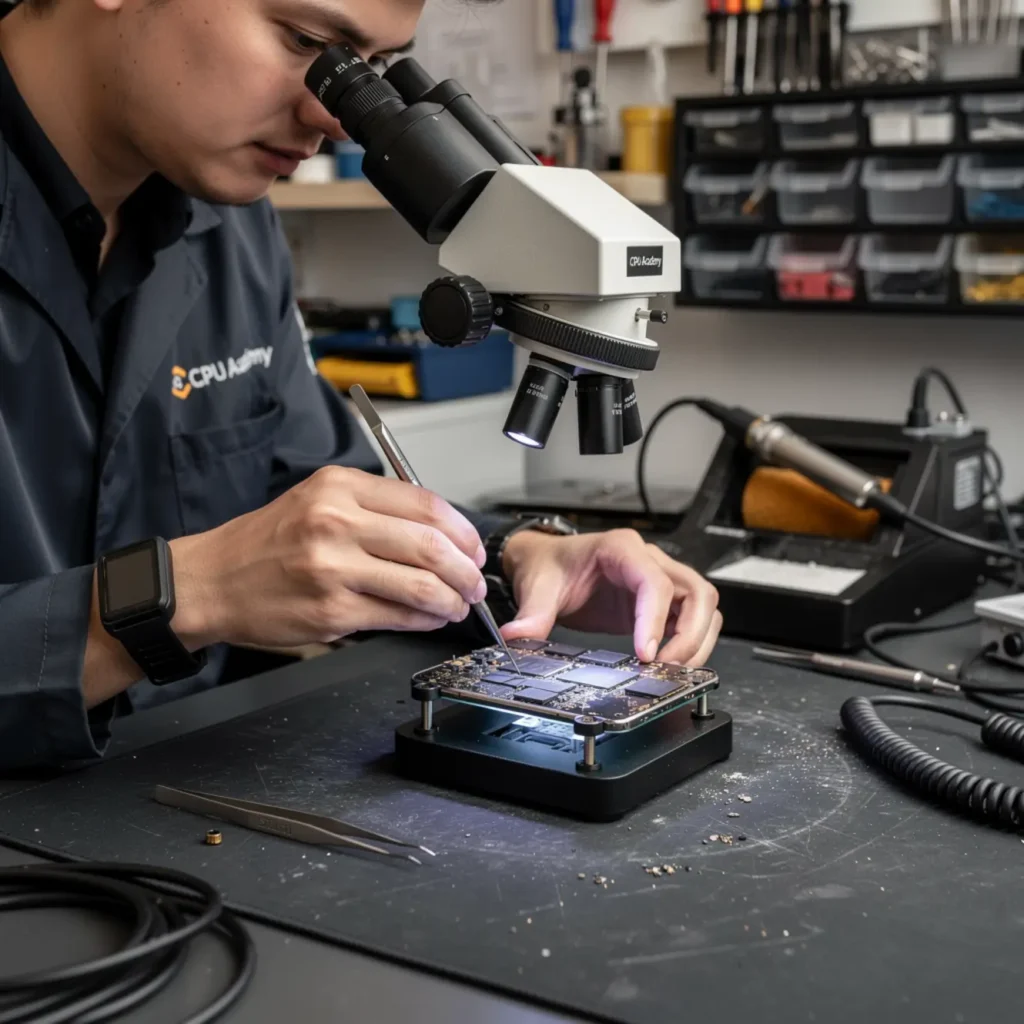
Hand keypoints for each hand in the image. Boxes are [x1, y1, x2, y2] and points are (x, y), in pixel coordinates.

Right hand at [168, 466, 486, 647]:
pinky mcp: (331, 611)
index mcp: (339, 486)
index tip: (473, 546)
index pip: (424, 503)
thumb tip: (439, 532)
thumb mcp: (316, 500)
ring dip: (452, 599)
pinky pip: (398, 616)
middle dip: (467, 569)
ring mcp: (334, 568)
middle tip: (475, 582)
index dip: (463, 529)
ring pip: (422, 584)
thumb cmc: (265, 543)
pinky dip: (425, 620)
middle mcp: (336, 521)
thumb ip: (374, 508)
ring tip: (458, 605)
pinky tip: (430, 618)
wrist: (211, 581)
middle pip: (432, 544)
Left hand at [499, 529, 721, 665]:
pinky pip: (693, 617)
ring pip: (703, 604)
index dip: (654, 619)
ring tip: (673, 670)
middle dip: (691, 634)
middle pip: (697, 591)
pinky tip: (670, 663)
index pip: (654, 582)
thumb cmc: (551, 566)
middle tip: (668, 667)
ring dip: (697, 640)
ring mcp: (660, 579)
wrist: (550, 563)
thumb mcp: (538, 586)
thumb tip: (519, 637)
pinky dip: (691, 641)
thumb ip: (533, 612)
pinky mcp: (661, 601)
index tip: (645, 654)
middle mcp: (649, 560)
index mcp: (621, 549)